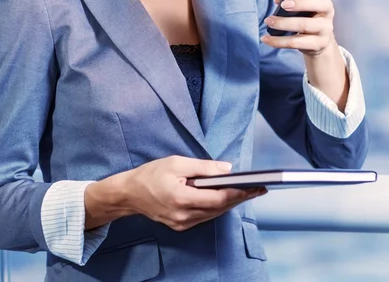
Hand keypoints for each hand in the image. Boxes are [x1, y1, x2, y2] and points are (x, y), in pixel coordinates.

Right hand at [124, 156, 265, 231]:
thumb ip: (203, 167)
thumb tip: (227, 169)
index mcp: (182, 198)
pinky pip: (205, 216)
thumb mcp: (176, 163)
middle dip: (240, 198)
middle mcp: (183, 216)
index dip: (239, 193)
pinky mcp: (181, 225)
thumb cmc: (151, 174)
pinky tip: (226, 197)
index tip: (255, 187)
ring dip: (230, 203)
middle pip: (219, 208)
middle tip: (258, 188)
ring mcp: (182, 223)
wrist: (129, 194)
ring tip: (247, 192)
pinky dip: (217, 206)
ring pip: (214, 214)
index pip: (218, 199)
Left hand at [261, 0, 341, 56]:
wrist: (315, 43)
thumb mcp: (299, 4)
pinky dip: (278, 41)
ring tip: (268, 21)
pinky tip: (266, 38)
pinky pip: (296, 42)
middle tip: (283, 5)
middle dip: (301, 3)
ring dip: (283, 23)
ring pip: (305, 25)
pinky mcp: (317, 45)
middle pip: (321, 4)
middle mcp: (328, 13)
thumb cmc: (305, 16)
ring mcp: (325, 30)